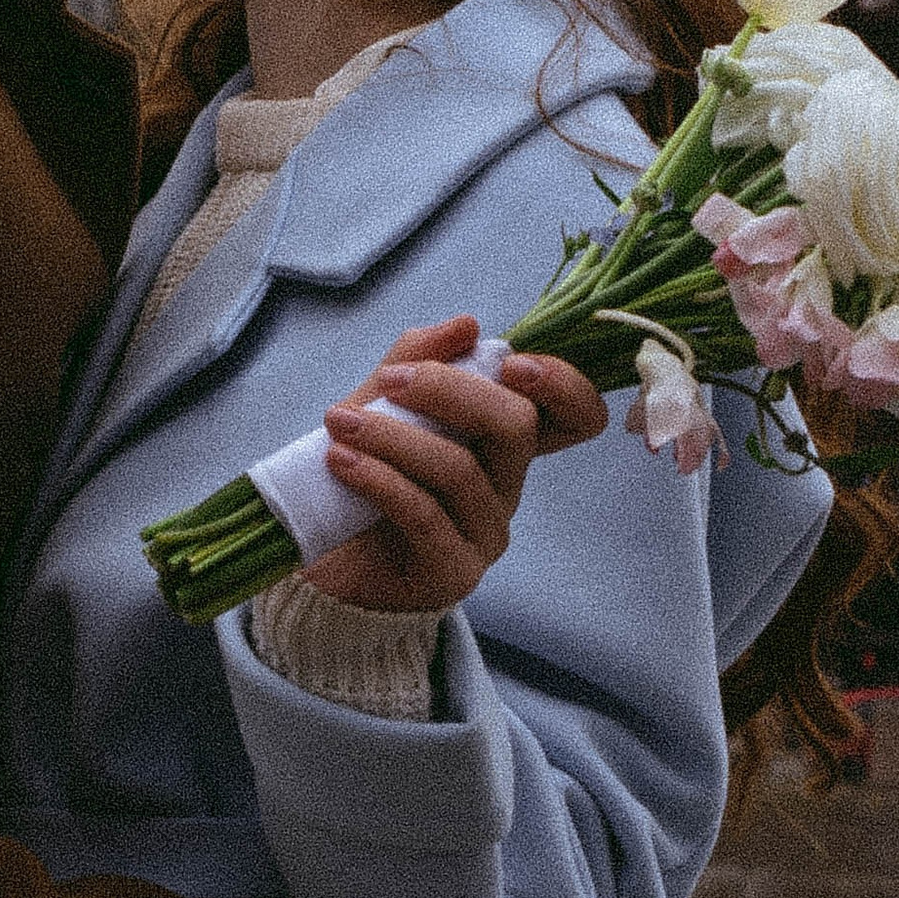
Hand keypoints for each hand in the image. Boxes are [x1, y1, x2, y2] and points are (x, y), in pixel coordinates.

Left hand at [303, 316, 607, 614]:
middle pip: (516, 427)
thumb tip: (466, 325)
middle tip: (390, 382)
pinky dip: (380, 480)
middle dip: (451, 391)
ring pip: (460, 470)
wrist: (323, 556)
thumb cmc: (359, 475)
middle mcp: (507, 485)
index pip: (575, 416)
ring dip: (394, 437)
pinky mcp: (454, 571)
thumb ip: (416, 362)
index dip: (565, 386)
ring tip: (341, 423)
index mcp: (503, 440)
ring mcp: (486, 532)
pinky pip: (425, 516)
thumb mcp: (380, 406)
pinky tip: (342, 461)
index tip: (513, 364)